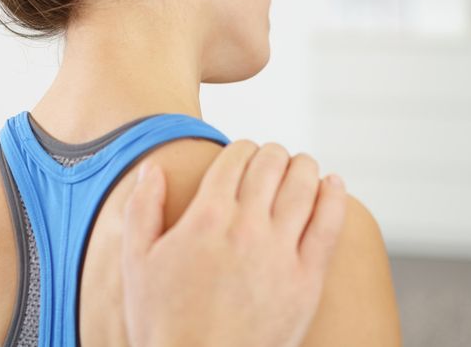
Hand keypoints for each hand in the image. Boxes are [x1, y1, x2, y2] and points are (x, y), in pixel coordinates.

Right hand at [122, 142, 347, 346]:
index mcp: (205, 217)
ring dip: (304, 167)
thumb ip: (142, 208)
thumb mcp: (136, 261)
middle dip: (273, 153)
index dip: (243, 147)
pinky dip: (334, 197)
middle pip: (271, 166)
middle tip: (275, 155)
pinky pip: (328, 225)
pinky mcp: (305, 280)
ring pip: (303, 187)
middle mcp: (245, 227)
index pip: (235, 159)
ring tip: (304, 164)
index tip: (246, 151)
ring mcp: (279, 253)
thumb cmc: (162, 322)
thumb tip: (151, 168)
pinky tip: (334, 185)